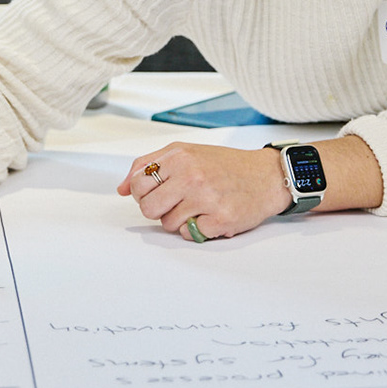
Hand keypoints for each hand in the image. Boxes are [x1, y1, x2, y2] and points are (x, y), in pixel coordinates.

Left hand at [118, 142, 288, 240]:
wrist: (265, 176)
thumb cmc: (224, 165)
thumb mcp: (185, 152)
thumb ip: (149, 165)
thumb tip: (120, 189)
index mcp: (179, 156)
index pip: (137, 184)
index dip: (144, 193)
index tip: (159, 192)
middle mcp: (191, 175)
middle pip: (148, 208)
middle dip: (159, 209)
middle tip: (178, 202)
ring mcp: (206, 198)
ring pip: (168, 224)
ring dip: (180, 220)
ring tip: (198, 206)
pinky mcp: (220, 219)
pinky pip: (190, 235)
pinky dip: (197, 230)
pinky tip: (210, 216)